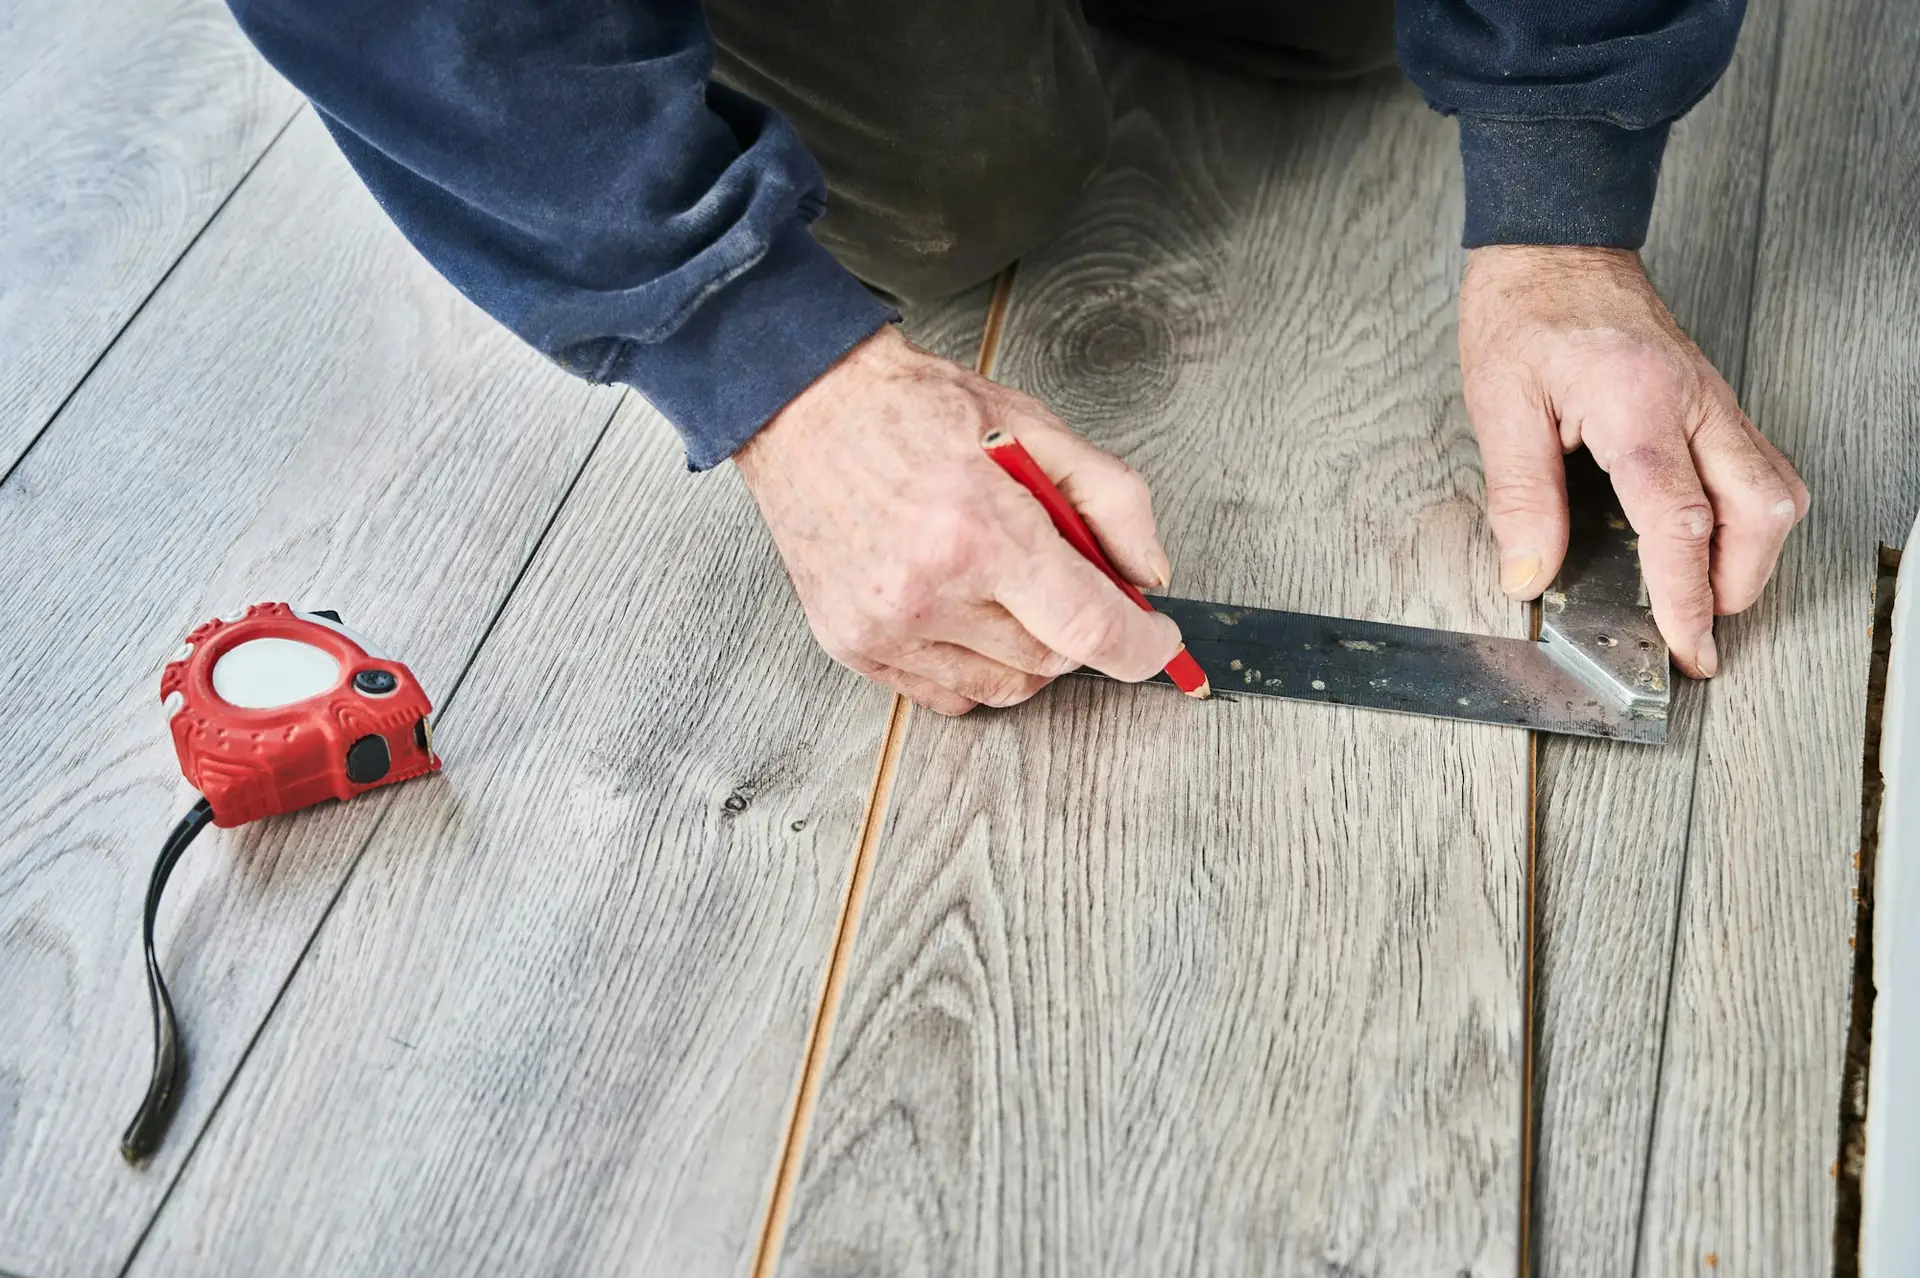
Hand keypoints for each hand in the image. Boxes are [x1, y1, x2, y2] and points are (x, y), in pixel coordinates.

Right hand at [734, 325, 1180, 714]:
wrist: (807, 408)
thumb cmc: (915, 411)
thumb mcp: (1034, 426)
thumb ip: (1112, 499)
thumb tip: (1148, 575)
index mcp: (981, 529)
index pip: (1090, 630)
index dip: (1143, 647)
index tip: (1158, 641)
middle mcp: (927, 590)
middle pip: (1051, 661)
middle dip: (1075, 627)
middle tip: (1058, 575)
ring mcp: (885, 627)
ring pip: (1003, 687)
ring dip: (1026, 652)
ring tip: (1003, 587)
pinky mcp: (853, 646)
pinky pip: (947, 695)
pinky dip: (974, 666)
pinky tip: (964, 612)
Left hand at [1458, 246, 1808, 677]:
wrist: (1554, 247)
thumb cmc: (1525, 312)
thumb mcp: (1499, 405)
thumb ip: (1519, 497)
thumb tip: (1531, 572)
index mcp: (1638, 403)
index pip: (1679, 518)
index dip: (1685, 594)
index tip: (1686, 645)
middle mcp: (1695, 403)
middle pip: (1760, 511)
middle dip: (1736, 584)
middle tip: (1691, 629)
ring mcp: (1714, 401)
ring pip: (1774, 492)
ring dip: (1749, 554)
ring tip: (1696, 593)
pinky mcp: (1713, 403)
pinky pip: (1756, 469)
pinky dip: (1741, 519)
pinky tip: (1701, 539)